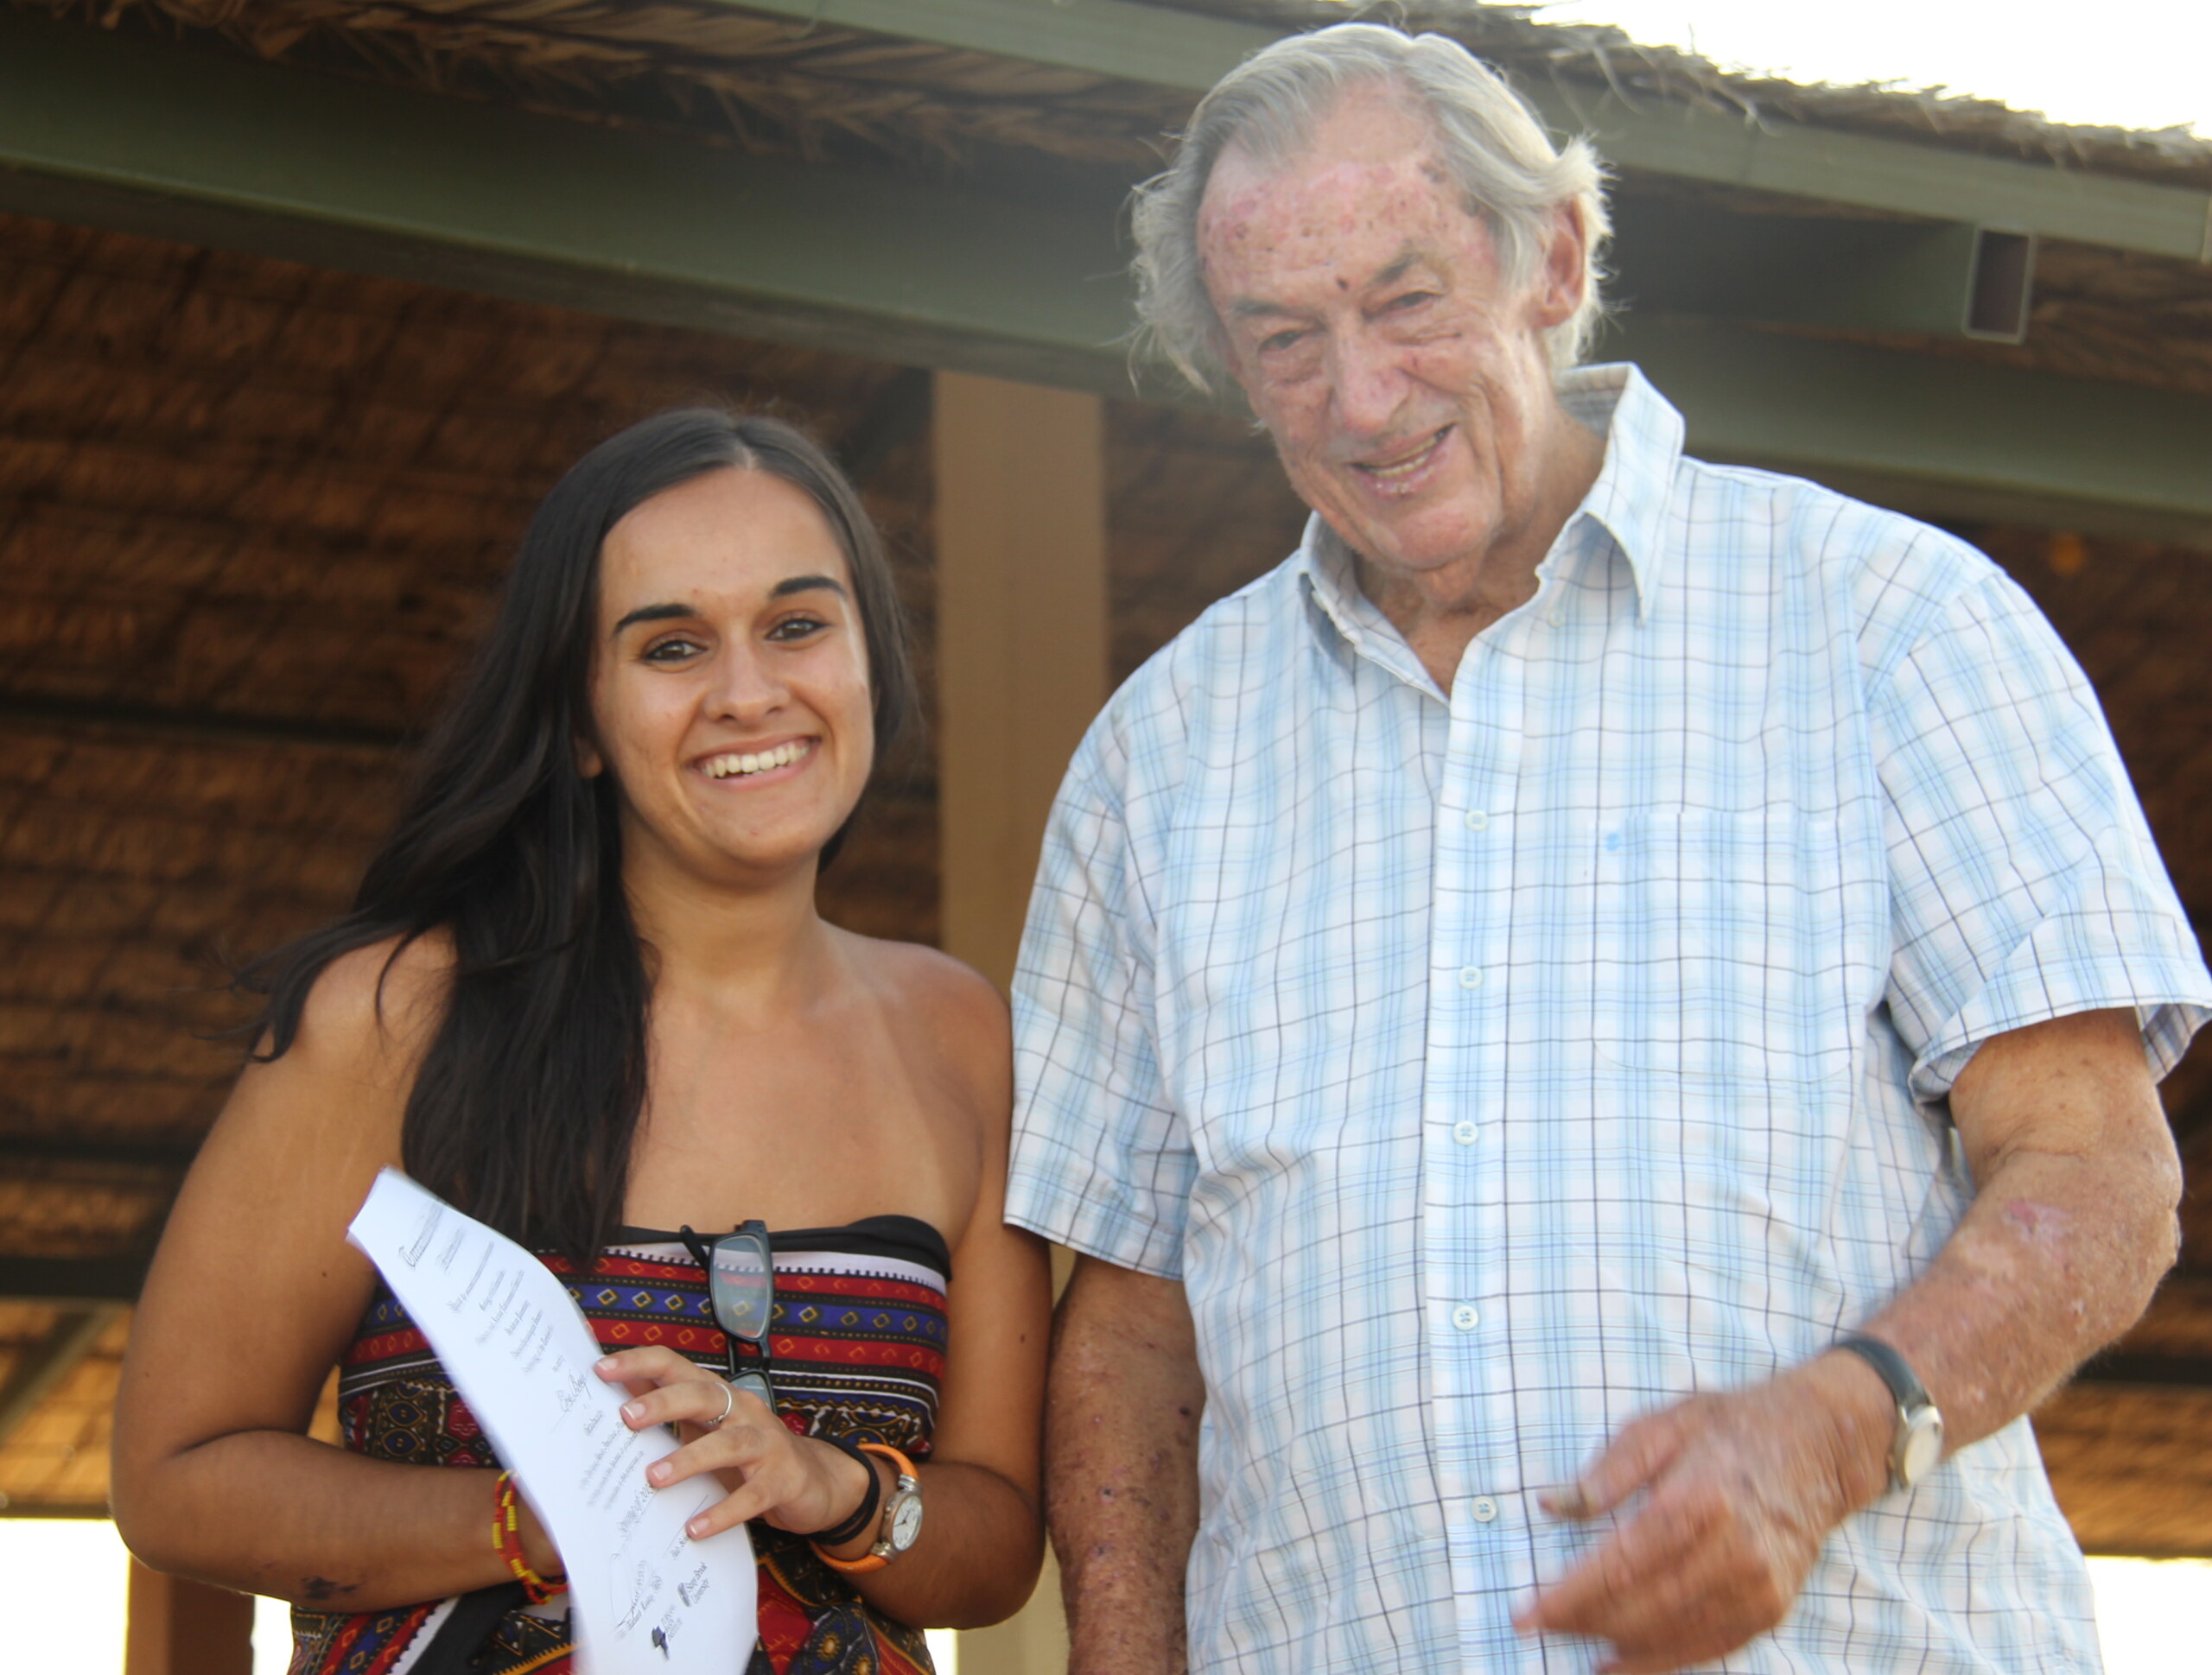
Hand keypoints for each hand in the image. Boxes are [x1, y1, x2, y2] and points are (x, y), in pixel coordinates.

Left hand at [595, 1348, 876, 1542]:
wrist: (813, 1481)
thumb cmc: (747, 1452)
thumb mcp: (706, 1426)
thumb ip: (667, 1409)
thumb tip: (616, 1392)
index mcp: (718, 1394)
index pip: (677, 1366)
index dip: (641, 1363)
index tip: (601, 1370)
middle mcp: (743, 1410)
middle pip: (704, 1396)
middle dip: (664, 1403)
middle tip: (627, 1418)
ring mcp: (766, 1444)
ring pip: (728, 1443)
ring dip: (690, 1458)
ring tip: (654, 1478)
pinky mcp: (782, 1480)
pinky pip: (752, 1495)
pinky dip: (724, 1511)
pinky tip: (696, 1528)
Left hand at [1514, 1354, 1892, 1673]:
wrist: (1815, 1445)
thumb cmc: (1727, 1428)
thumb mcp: (1659, 1427)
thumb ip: (1605, 1473)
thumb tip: (1551, 1506)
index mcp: (1699, 1499)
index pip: (1621, 1564)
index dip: (1569, 1596)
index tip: (1526, 1615)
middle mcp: (1735, 1549)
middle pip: (1643, 1606)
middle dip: (1583, 1623)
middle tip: (1540, 1626)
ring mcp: (1758, 1585)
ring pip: (1672, 1635)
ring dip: (1616, 1645)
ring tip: (1572, 1643)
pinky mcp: (1771, 1607)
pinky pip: (1708, 1646)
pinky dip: (1662, 1659)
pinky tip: (1622, 1661)